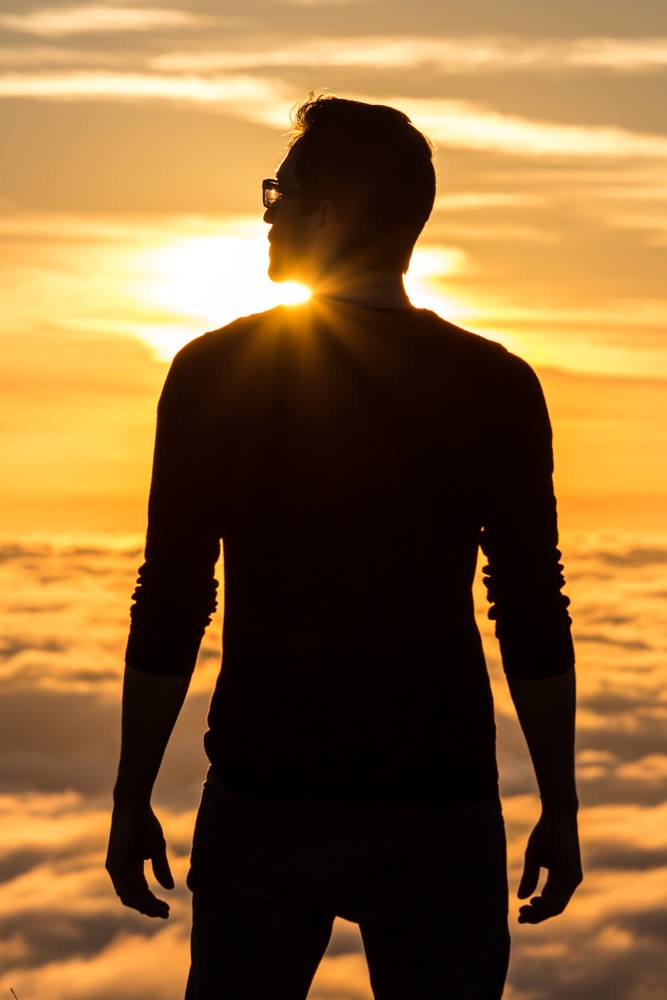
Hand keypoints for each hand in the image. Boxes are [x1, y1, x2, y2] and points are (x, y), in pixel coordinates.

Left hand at [105, 802, 173, 917]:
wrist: (134, 805)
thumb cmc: (145, 823)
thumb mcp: (157, 848)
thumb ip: (161, 868)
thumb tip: (169, 888)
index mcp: (129, 868)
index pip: (139, 892)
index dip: (152, 902)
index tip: (167, 908)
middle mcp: (119, 871)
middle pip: (133, 898)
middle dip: (149, 907)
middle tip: (165, 913)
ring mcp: (115, 869)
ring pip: (128, 897)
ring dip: (145, 906)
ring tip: (161, 910)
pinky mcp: (113, 865)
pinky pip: (125, 889)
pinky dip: (138, 898)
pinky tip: (151, 901)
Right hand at [517, 809, 582, 923]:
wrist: (555, 817)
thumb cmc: (545, 834)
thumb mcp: (533, 859)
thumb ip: (530, 878)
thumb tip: (521, 898)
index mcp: (559, 878)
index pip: (548, 901)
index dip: (534, 910)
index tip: (519, 914)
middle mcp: (568, 881)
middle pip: (553, 907)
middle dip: (537, 915)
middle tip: (520, 917)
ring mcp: (572, 879)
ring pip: (557, 906)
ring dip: (540, 912)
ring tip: (525, 912)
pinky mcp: (573, 875)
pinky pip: (561, 896)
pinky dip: (547, 903)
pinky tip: (534, 903)